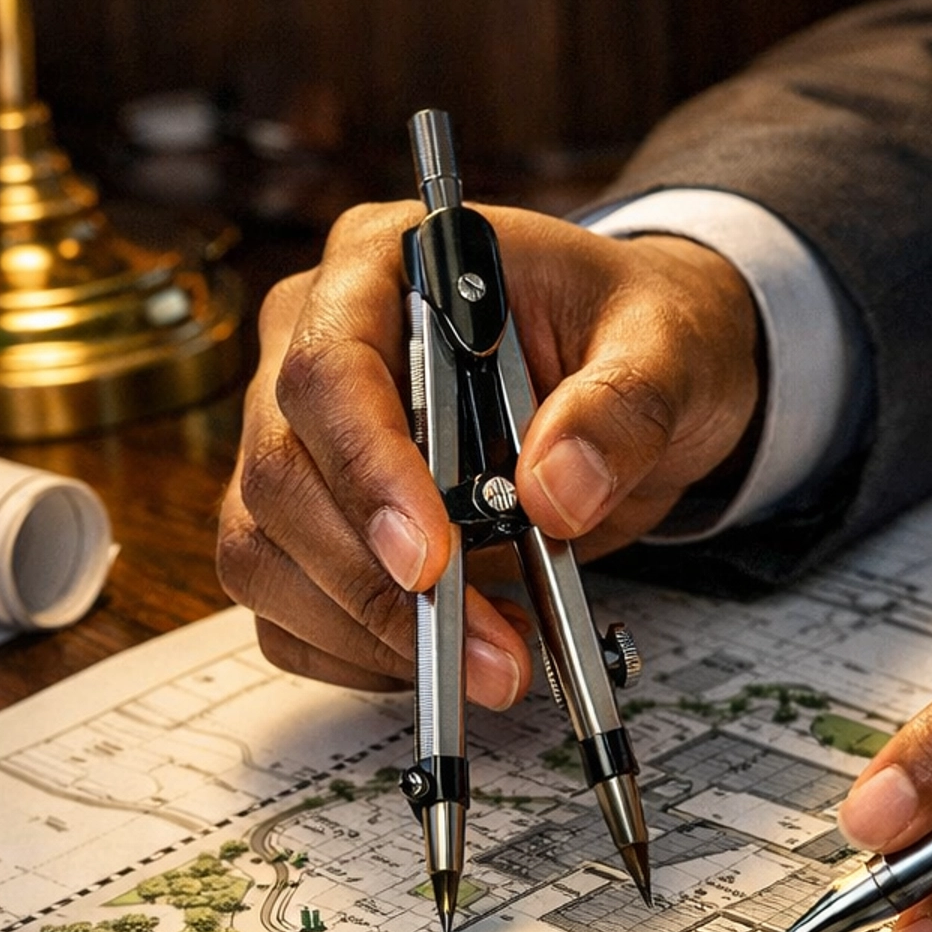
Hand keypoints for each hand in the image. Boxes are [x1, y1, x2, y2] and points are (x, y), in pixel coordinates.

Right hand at [217, 201, 759, 697]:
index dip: (367, 470)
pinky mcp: (312, 525)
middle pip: (282, 474)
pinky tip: (449, 657)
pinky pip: (290, 610)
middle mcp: (316, 346)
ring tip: (492, 664)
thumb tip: (556, 491)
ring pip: (265, 552)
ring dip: (368, 632)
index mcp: (384, 267)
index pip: (329, 368)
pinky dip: (360, 653)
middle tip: (487, 653)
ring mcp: (303, 440)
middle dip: (376, 584)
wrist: (643, 381)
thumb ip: (623, 408)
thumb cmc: (636, 335)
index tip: (430, 558)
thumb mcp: (667, 348)